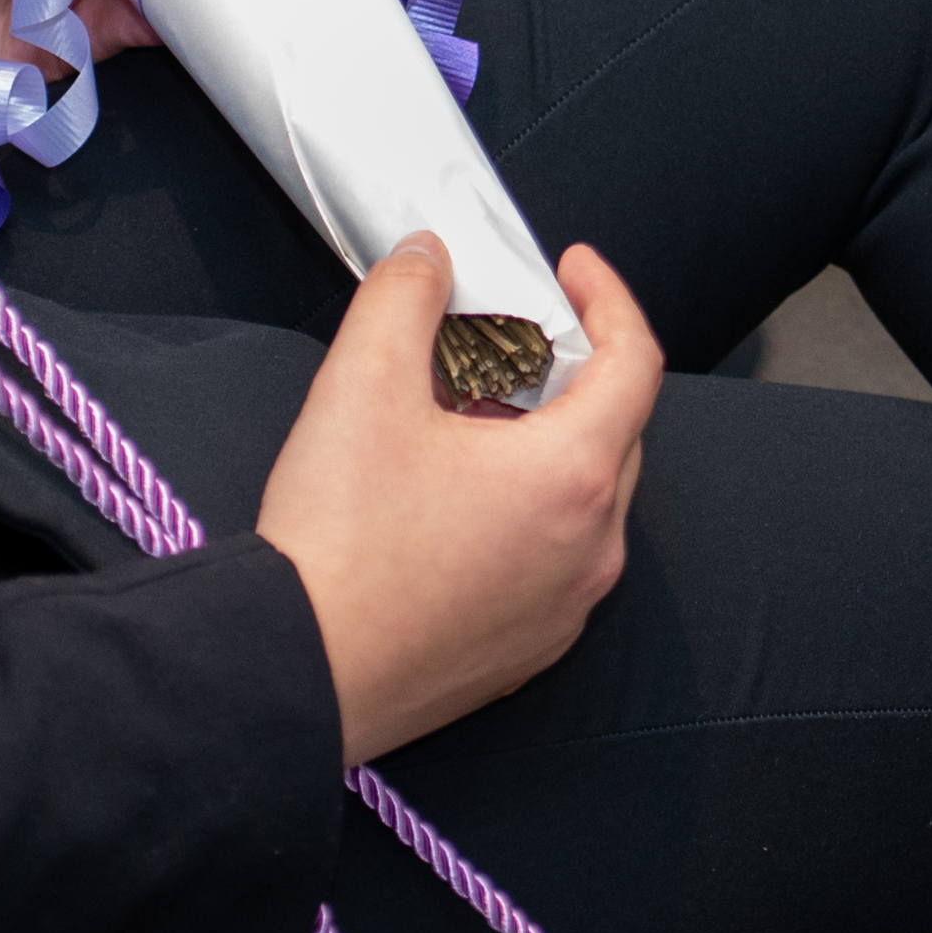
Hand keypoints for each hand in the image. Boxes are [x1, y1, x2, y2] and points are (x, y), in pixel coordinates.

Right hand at [257, 237, 661, 764]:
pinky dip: (529, 509)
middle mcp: (590, 549)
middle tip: (510, 337)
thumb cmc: (339, 543)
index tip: (571, 268)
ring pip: (585, 499)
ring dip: (547, 443)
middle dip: (573, 370)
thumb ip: (404, 296)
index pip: (635, 363)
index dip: (608, 298)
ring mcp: (564, 608)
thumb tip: (431, 259)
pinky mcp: (528, 649)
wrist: (296, 672)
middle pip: (617, 430)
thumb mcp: (362, 384)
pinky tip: (456, 496)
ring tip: (471, 416)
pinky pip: (556, 557)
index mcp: (572, 477)